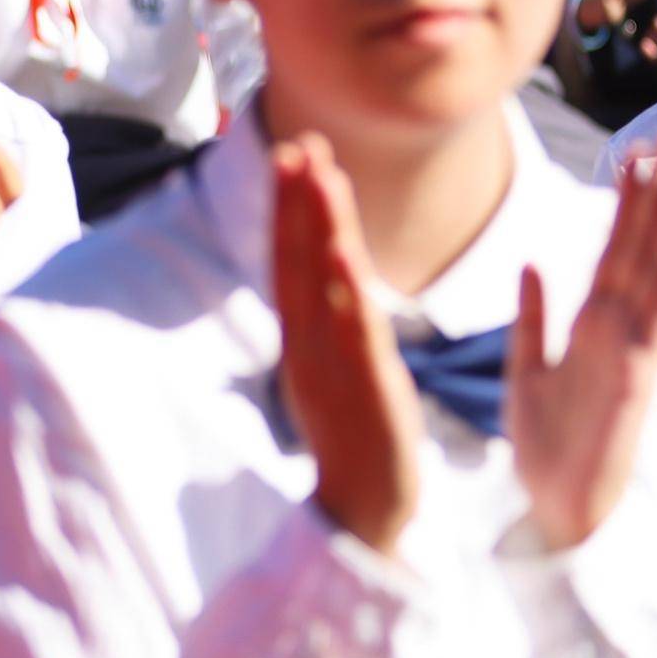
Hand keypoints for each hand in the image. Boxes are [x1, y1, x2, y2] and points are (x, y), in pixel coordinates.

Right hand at [270, 135, 420, 552]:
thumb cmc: (356, 444)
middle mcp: (308, 346)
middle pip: (298, 260)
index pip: (292, 263)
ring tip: (317, 171)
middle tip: (299, 143)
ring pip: (322, 283)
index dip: (290, 210)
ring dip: (318, 224)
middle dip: (297, 201)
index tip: (293, 157)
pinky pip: (354, 329)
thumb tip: (329, 288)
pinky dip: (346, 287)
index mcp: (304, 342)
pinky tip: (345, 247)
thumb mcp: (338, 376)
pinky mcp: (365, 387)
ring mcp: (332, 364)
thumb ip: (328, 330)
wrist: (366, 513)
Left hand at [505, 134, 656, 548]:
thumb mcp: (527, 373)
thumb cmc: (547, 452)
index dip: (625, 202)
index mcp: (589, 327)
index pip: (612, 251)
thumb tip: (533, 262)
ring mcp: (630, 355)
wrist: (556, 517)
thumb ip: (532, 319)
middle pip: (641, 250)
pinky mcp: (635, 387)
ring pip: (654, 277)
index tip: (637, 150)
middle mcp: (615, 333)